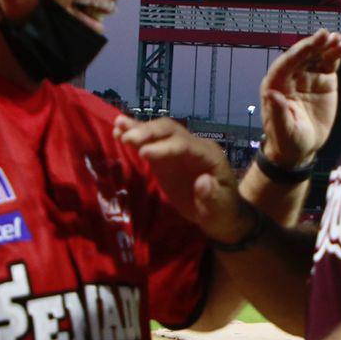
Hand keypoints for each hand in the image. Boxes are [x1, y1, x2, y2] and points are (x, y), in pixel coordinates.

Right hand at [115, 116, 250, 242]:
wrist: (219, 213)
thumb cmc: (222, 211)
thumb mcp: (220, 209)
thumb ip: (213, 196)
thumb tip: (203, 182)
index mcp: (209, 155)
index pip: (185, 145)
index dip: (164, 147)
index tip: (143, 153)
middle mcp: (193, 146)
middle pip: (170, 131)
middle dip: (149, 132)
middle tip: (127, 138)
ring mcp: (178, 149)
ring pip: (159, 131)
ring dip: (139, 128)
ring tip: (118, 125)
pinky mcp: (166, 157)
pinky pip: (151, 143)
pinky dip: (136, 136)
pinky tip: (119, 131)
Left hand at [260, 30, 340, 167]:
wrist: (301, 149)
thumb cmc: (287, 141)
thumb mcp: (283, 131)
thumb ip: (278, 113)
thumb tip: (271, 94)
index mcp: (276, 85)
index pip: (286, 64)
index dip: (298, 52)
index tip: (312, 43)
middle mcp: (291, 76)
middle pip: (302, 56)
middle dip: (314, 45)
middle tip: (327, 35)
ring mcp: (308, 76)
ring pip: (317, 56)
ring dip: (328, 46)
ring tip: (339, 41)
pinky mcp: (323, 80)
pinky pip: (329, 63)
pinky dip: (337, 54)